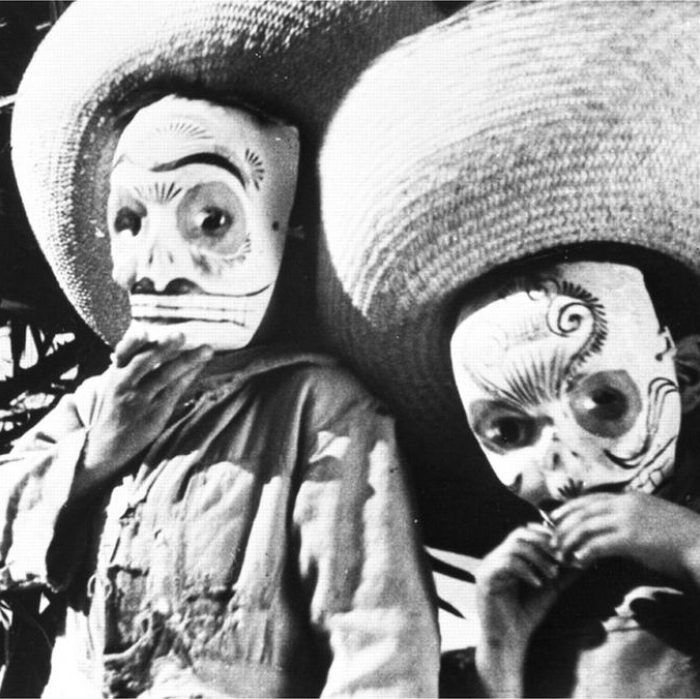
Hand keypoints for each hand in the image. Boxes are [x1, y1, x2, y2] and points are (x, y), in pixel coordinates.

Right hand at [74, 325, 212, 495]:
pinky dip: (188, 378)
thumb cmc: (114, 410)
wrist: (105, 448)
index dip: (131, 343)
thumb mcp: (112, 385)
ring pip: (164, 376)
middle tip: (181, 335)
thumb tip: (145, 336)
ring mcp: (139, 401)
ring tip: (206, 349)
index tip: (143, 332)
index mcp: (113, 376)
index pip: (121, 354)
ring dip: (187, 361)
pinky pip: (173, 392)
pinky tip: (200, 367)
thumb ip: (126, 363)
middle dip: (164, 347)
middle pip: (144, 362)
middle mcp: (124, 386)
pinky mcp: (153, 414)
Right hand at [475, 524, 568, 696]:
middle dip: (543, 544)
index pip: (525, 532)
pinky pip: (506, 563)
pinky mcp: (484, 578)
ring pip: (514, 546)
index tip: (565, 548)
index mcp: (507, 555)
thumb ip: (564, 572)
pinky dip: (526, 570)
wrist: (509, 640)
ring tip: (552, 574)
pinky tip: (538, 583)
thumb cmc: (526, 614)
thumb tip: (585, 559)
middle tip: (561, 558)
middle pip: (519, 533)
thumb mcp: (550, 588)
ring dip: (538, 558)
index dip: (545, 535)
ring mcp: (488, 566)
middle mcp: (495, 557)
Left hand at [551, 491, 699, 583]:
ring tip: (561, 553)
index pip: (590, 498)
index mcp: (630, 497)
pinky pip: (599, 544)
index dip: (569, 508)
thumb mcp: (651, 518)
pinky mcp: (631, 538)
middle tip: (552, 540)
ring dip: (570, 540)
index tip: (555, 518)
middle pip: (582, 510)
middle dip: (563, 525)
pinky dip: (585, 552)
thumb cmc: (680, 537)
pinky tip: (579, 560)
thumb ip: (630, 518)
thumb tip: (610, 530)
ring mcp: (628, 519)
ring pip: (586, 526)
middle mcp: (625, 504)